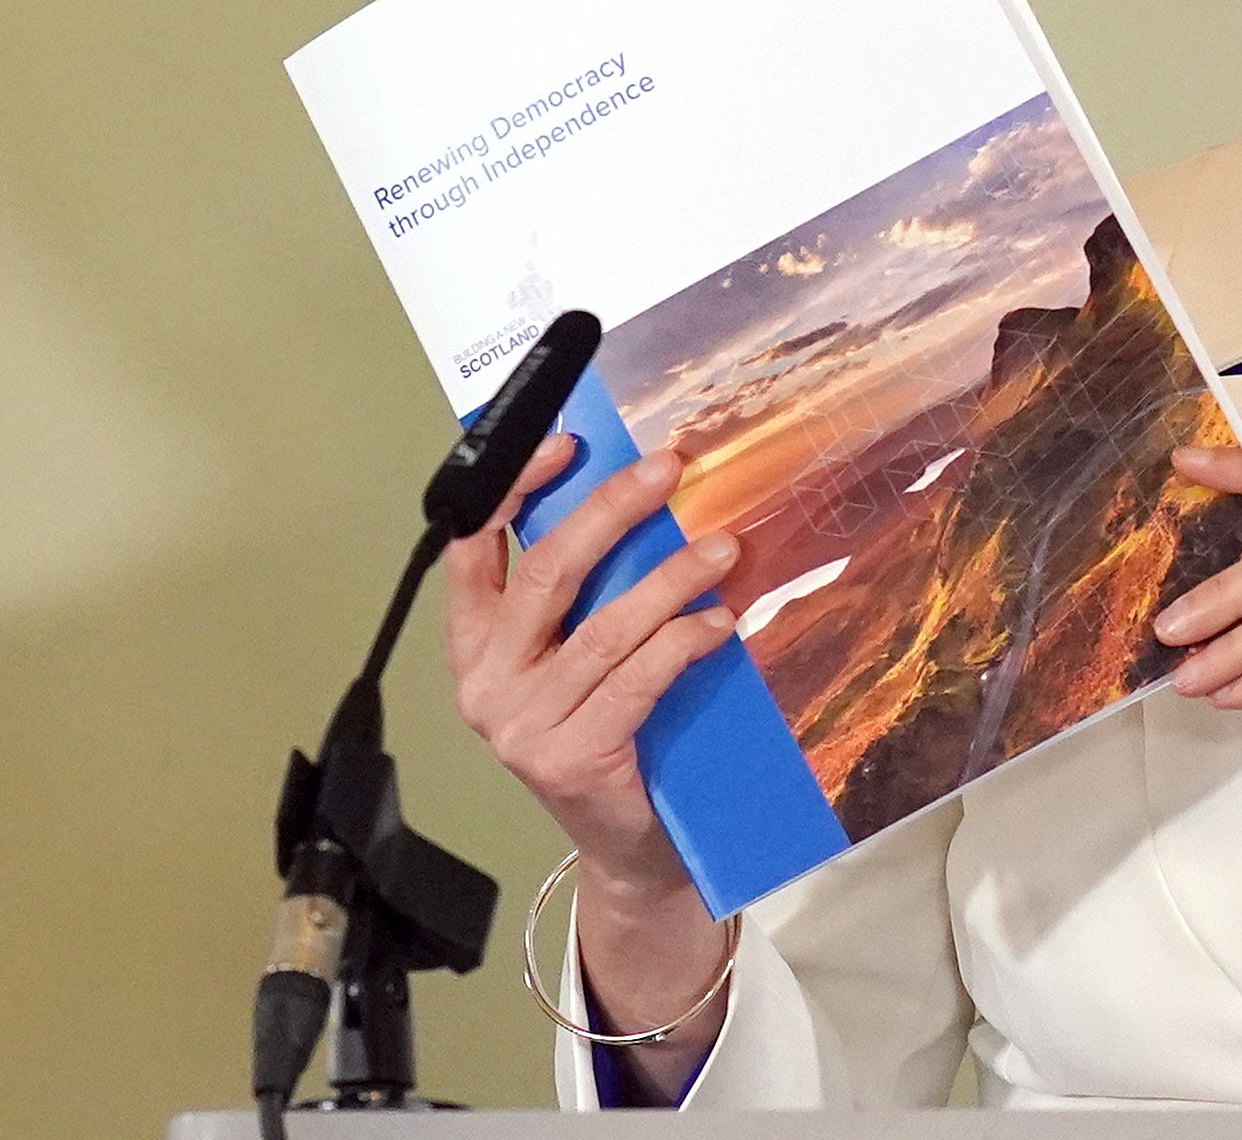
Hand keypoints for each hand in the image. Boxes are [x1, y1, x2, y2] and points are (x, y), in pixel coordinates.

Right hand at [441, 434, 739, 898]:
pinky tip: (719, 622)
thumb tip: (643, 496)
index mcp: (476, 647)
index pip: (472, 551)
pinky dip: (684, 641)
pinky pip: (637, 679)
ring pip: (602, 627)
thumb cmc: (614, 733)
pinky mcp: (571, 758)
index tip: (567, 444)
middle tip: (667, 469)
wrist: (630, 844)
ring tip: (723, 546)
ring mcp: (523, 726)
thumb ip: (589, 594)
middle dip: (607, 511)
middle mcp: (487, 683)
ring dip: (669, 577)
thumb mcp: (584, 656)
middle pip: (543, 575)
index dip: (513, 490)